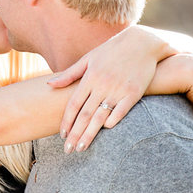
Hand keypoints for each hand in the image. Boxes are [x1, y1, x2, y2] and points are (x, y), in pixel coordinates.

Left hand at [49, 27, 169, 152]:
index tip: (62, 135)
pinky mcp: (134, 92)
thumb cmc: (112, 51)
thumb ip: (69, 74)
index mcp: (89, 78)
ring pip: (100, 116)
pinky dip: (112, 121)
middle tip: (68, 150)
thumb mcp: (88, 58)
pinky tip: (104, 132)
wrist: (142, 42)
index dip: (66, 121)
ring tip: (81, 147)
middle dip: (75, 134)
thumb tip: (49, 84)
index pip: (74, 104)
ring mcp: (118, 89)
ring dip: (90, 134)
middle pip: (85, 114)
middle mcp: (102, 85)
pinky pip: (121, 110)